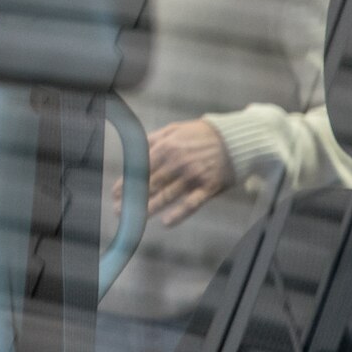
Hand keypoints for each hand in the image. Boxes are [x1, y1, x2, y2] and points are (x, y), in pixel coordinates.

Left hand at [118, 118, 233, 226]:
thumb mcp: (175, 129)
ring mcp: (194, 176)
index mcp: (167, 148)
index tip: (116, 194)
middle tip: (119, 211)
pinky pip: (192, 203)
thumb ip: (154, 139)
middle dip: (133, 199)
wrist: (235, 139)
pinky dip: (179, 214)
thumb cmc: (203, 135)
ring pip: (167, 195)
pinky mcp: (209, 187)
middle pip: (150, 184)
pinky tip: (167, 222)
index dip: (127, 182)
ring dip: (149, 208)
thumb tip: (134, 151)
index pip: (141, 169)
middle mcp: (178, 162)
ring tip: (136, 219)